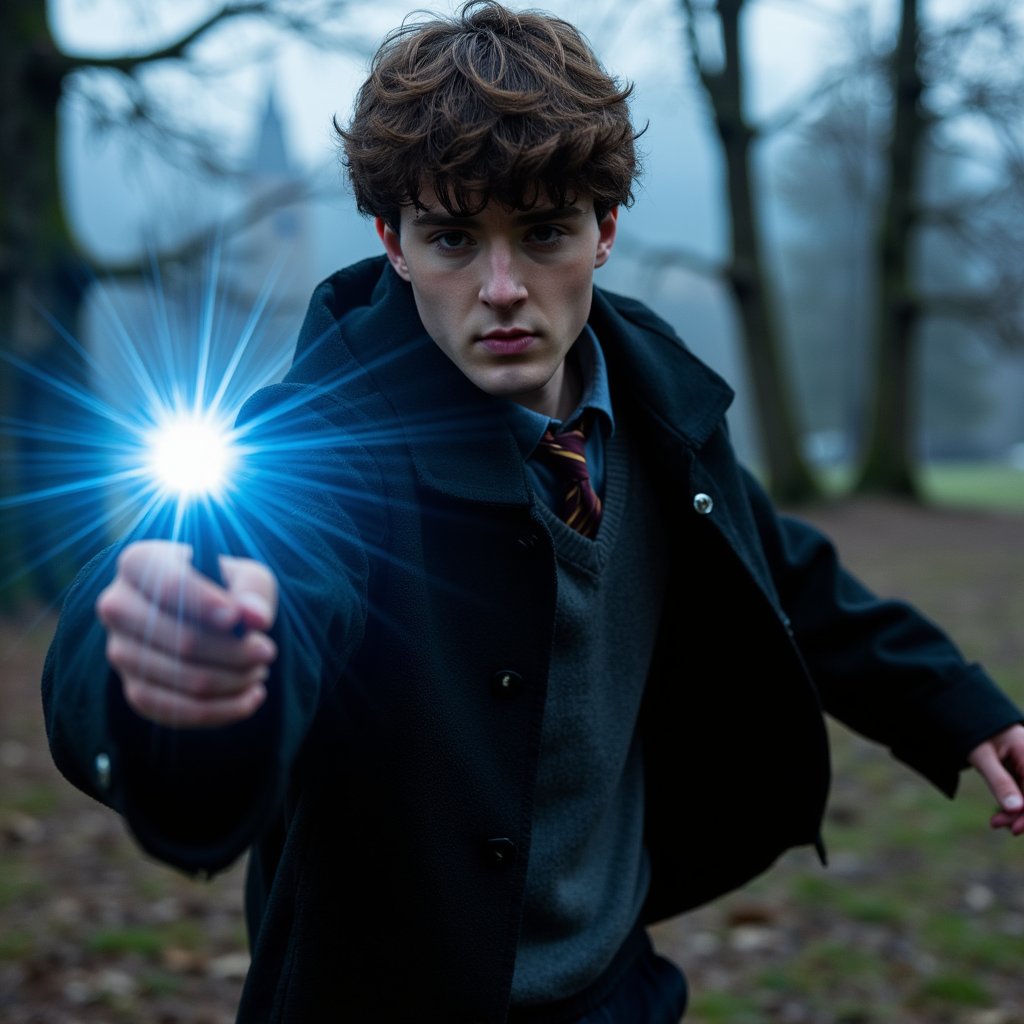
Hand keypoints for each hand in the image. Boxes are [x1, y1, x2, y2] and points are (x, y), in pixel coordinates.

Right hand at [96, 540, 278, 728]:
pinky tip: (251, 698)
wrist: (205, 618)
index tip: (237, 617)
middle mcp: (118, 606)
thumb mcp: (245, 575)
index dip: (205, 603)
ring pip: (182, 678)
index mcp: (139, 563)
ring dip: (233, 680)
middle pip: (181, 639)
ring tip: (260, 671)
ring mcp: (120, 652)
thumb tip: (256, 618)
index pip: (168, 585)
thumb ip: (253, 590)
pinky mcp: (134, 689)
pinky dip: (221, 710)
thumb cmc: (224, 588)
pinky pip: (175, 711)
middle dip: (235, 651)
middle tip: (267, 651)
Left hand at [968, 724, 1023, 835]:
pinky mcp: (1022, 771)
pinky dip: (1014, 805)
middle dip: (1022, 815)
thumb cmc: (974, 731)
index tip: (1015, 829)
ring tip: (996, 822)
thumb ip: (999, 781)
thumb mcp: (982, 755)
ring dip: (1017, 813)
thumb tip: (1016, 809)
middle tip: (997, 825)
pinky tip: (1001, 816)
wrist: (968, 716)